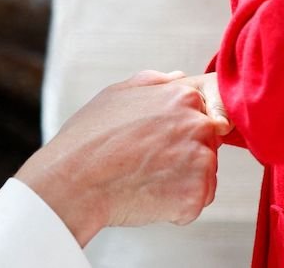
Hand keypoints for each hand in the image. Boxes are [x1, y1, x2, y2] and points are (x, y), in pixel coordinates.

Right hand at [15, 70, 221, 245]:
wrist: (74, 182)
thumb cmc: (89, 138)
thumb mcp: (116, 94)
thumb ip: (154, 83)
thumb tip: (179, 76)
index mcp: (182, 96)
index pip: (209, 110)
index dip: (185, 128)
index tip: (164, 140)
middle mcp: (198, 125)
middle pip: (208, 143)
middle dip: (185, 154)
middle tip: (147, 162)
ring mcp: (200, 161)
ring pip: (205, 174)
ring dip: (182, 181)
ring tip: (145, 179)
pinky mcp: (195, 195)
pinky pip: (197, 202)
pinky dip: (177, 206)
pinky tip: (148, 196)